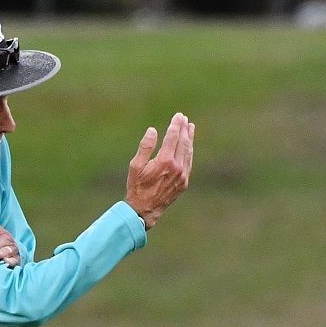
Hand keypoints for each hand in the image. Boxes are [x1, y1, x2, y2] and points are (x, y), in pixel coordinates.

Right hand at [126, 111, 194, 230]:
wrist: (145, 210)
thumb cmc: (137, 187)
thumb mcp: (135, 166)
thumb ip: (145, 147)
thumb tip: (153, 130)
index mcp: (165, 161)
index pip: (173, 137)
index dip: (176, 125)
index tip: (178, 116)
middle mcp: (177, 167)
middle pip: (183, 142)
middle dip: (184, 129)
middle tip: (184, 118)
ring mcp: (182, 175)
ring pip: (188, 152)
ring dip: (189, 138)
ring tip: (190, 127)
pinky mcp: (184, 182)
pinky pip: (189, 162)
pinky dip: (189, 151)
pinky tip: (189, 146)